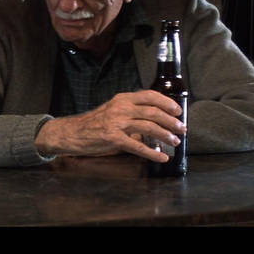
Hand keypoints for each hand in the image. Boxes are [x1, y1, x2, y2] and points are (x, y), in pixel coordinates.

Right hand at [35, 90, 186, 162]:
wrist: (72, 133)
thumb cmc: (93, 124)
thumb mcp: (112, 111)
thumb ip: (131, 114)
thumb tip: (154, 122)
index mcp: (121, 99)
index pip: (149, 95)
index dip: (166, 102)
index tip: (178, 110)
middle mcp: (120, 108)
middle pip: (153, 112)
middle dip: (171, 121)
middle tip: (181, 128)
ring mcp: (117, 123)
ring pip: (149, 127)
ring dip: (166, 135)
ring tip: (175, 141)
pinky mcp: (113, 139)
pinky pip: (138, 146)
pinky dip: (153, 153)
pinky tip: (161, 157)